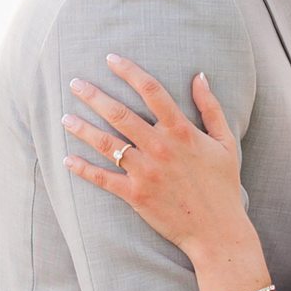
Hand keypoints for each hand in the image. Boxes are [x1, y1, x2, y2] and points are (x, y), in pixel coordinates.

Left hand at [65, 56, 252, 271]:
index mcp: (181, 132)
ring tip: (65, 118)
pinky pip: (103, 179)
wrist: (217, 230)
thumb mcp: (225, 142)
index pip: (152, 91)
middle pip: (120, 113)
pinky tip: (67, 160)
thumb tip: (200, 75)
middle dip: (94, 95)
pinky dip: (83, 169)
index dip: (129, 71)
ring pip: (106, 143)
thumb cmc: (223, 185)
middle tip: (75, 83)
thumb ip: (211, 107)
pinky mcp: (136, 195)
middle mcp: (160, 148)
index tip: (111, 59)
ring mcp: (146, 172)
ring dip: (82, 128)